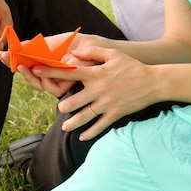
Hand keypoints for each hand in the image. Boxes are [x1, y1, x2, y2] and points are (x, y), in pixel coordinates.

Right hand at [0, 31, 100, 95]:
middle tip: (3, 58)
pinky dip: (40, 79)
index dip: (13, 60)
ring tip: (18, 65)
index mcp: (45, 62)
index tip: (0, 53)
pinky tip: (33, 69)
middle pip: (28, 74)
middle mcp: (49, 73)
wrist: (92, 46)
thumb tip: (15, 47)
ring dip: (25, 74)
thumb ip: (33, 47)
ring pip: (36, 83)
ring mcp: (56, 80)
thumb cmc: (75, 43)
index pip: (25, 63)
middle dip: (14, 66)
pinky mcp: (65, 86)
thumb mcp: (50, 42)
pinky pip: (49, 87)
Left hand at [30, 45, 157, 139]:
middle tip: (60, 107)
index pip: (69, 72)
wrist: (153, 82)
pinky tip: (82, 137)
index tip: (37, 70)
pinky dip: (90, 133)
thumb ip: (93, 53)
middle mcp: (98, 90)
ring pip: (84, 117)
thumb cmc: (132, 66)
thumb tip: (75, 53)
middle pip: (73, 101)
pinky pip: (99, 126)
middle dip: (63, 106)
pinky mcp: (115, 114)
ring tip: (65, 126)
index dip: (51, 71)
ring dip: (72, 123)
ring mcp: (106, 104)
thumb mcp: (114, 54)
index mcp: (96, 74)